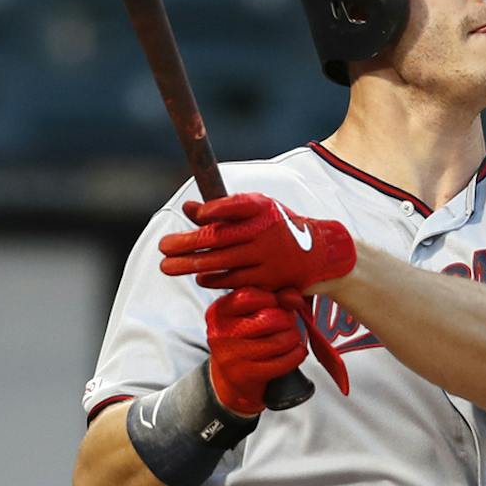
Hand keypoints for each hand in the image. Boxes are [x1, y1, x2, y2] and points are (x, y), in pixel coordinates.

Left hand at [161, 194, 355, 292]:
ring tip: (167, 266)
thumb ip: (223, 210)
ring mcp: (268, 257)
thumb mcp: (258, 212)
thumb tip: (188, 208)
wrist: (322, 254)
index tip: (195, 215)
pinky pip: (236, 280)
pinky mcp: (270, 279)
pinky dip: (215, 279)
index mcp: (264, 208)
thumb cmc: (279, 228)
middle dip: (187, 243)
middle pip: (219, 238)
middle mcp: (266, 231)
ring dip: (191, 265)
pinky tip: (199, 277)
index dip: (215, 209)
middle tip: (163, 247)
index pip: (237, 205)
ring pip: (223, 262)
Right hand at [206, 288, 310, 416]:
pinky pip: (284, 361)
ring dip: (294, 337)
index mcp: (219, 311)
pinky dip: (297, 354)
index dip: (272, 298)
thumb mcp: (252, 311)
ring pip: (281, 340)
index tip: (275, 305)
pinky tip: (296, 351)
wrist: (232, 377)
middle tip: (286, 324)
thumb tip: (294, 298)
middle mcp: (221, 333)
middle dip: (288, 320)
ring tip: (290, 338)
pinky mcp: (246, 374)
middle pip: (272, 318)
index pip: (251, 296)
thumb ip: (276, 296)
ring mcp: (232, 356)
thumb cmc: (246, 336)